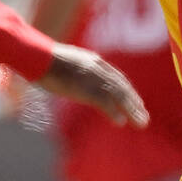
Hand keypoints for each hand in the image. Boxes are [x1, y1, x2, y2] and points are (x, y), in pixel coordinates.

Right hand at [33, 43, 148, 127]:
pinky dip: (113, 111)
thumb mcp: (66, 60)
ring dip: (131, 110)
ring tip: (141, 123)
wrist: (37, 56)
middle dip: (135, 104)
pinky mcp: (84, 88)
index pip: (118, 78)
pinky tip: (120, 122)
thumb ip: (77, 69)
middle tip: (144, 118)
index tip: (137, 103)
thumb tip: (76, 77)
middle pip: (122, 87)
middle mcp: (97, 68)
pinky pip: (103, 101)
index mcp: (93, 61)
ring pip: (118, 95)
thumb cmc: (44, 59)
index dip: (129, 92)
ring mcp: (92, 78)